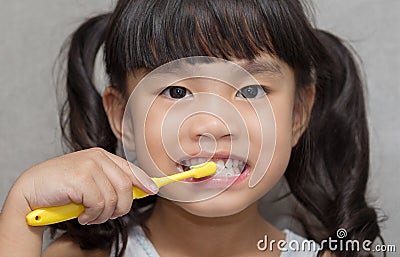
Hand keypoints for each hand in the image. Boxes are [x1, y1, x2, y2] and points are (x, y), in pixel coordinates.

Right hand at [10, 147, 157, 224]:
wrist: (31, 190)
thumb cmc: (61, 188)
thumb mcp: (89, 181)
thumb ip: (110, 182)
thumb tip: (140, 190)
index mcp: (101, 156)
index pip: (130, 168)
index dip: (144, 180)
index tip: (153, 190)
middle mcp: (97, 158)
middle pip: (127, 186)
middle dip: (121, 207)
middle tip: (109, 215)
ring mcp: (89, 166)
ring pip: (114, 198)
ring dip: (104, 215)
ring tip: (90, 216)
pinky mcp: (82, 179)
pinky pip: (100, 204)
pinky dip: (93, 215)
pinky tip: (82, 215)